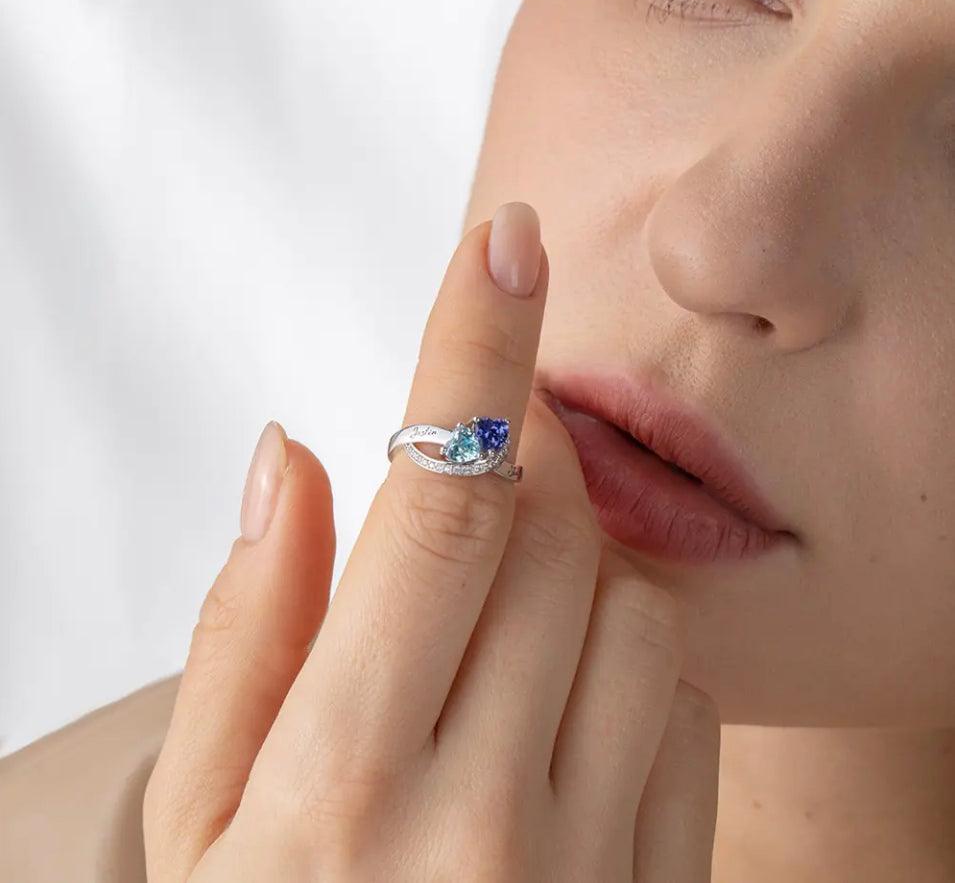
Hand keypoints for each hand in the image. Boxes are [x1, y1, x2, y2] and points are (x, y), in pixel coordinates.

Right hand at [143, 203, 720, 881]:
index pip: (440, 504)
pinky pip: (683, 703)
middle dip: (516, 464)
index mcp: (338, 785)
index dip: (473, 353)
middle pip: (550, 534)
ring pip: (631, 604)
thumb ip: (250, 626)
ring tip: (491, 626)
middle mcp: (479, 820)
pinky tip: (555, 699)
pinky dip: (627, 656)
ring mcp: (587, 869)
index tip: (503, 242)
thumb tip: (294, 456)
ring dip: (567, 566)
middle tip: (469, 483)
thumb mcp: (203, 818)